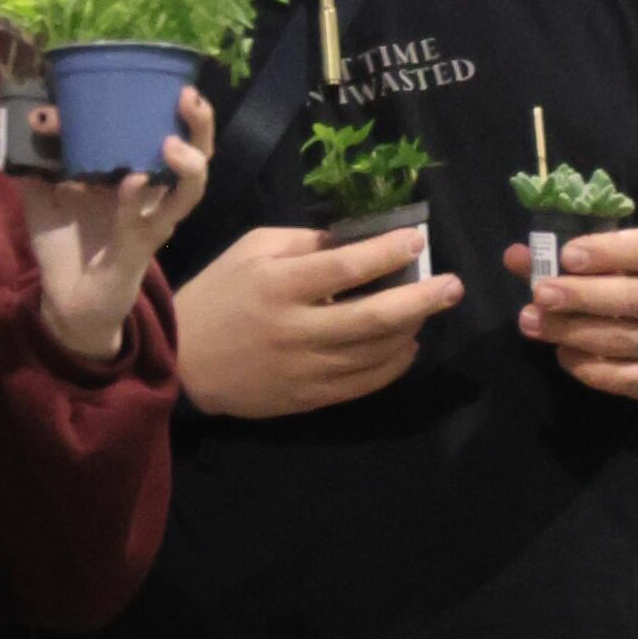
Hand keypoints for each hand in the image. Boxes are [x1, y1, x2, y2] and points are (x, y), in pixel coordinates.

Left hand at [19, 91, 204, 364]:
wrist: (65, 302)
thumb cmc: (62, 243)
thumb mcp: (36, 190)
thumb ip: (18, 151)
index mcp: (132, 168)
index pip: (154, 125)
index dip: (136, 101)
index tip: (87, 89)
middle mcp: (151, 190)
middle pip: (195, 150)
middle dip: (199, 122)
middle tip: (187, 93)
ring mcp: (151, 218)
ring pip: (191, 188)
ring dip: (189, 162)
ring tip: (171, 141)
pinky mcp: (141, 248)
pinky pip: (150, 223)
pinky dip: (140, 202)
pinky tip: (134, 182)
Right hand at [166, 216, 467, 418]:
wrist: (183, 361)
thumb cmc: (218, 294)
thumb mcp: (251, 251)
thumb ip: (304, 243)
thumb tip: (357, 241)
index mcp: (279, 285)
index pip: (346, 267)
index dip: (388, 252)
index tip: (417, 241)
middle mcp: (296, 329)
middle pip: (375, 317)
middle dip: (423, 299)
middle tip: (453, 285)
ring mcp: (306, 369)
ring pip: (377, 352)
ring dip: (413, 328)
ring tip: (431, 309)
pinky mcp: (310, 397)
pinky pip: (365, 383)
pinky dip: (395, 363)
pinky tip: (408, 345)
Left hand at [510, 217, 637, 397]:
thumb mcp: (615, 266)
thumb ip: (565, 261)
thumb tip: (514, 256)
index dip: (607, 251)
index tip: (567, 255)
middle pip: (632, 298)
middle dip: (581, 295)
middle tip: (540, 292)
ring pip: (620, 339)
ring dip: (571, 330)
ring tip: (530, 321)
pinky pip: (620, 377)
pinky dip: (585, 365)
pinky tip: (560, 352)